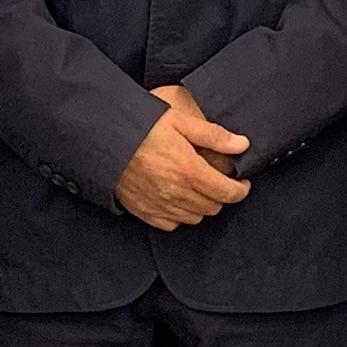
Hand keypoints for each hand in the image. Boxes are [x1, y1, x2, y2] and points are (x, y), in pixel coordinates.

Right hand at [116, 86, 252, 231]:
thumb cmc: (139, 128)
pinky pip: (172, 224)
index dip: (241, 189)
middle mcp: (177, 193)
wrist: (104, 141)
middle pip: (213, 207)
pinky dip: (180, 215)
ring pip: (195, 217)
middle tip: (217, 180)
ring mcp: (160, 205)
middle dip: (221, 195)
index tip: (242, 182)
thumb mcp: (179, 122)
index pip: (228, 193)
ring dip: (201, 205)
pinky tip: (177, 198)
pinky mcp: (145, 212)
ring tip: (197, 188)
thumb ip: (213, 136)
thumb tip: (241, 144)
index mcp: (189, 171)